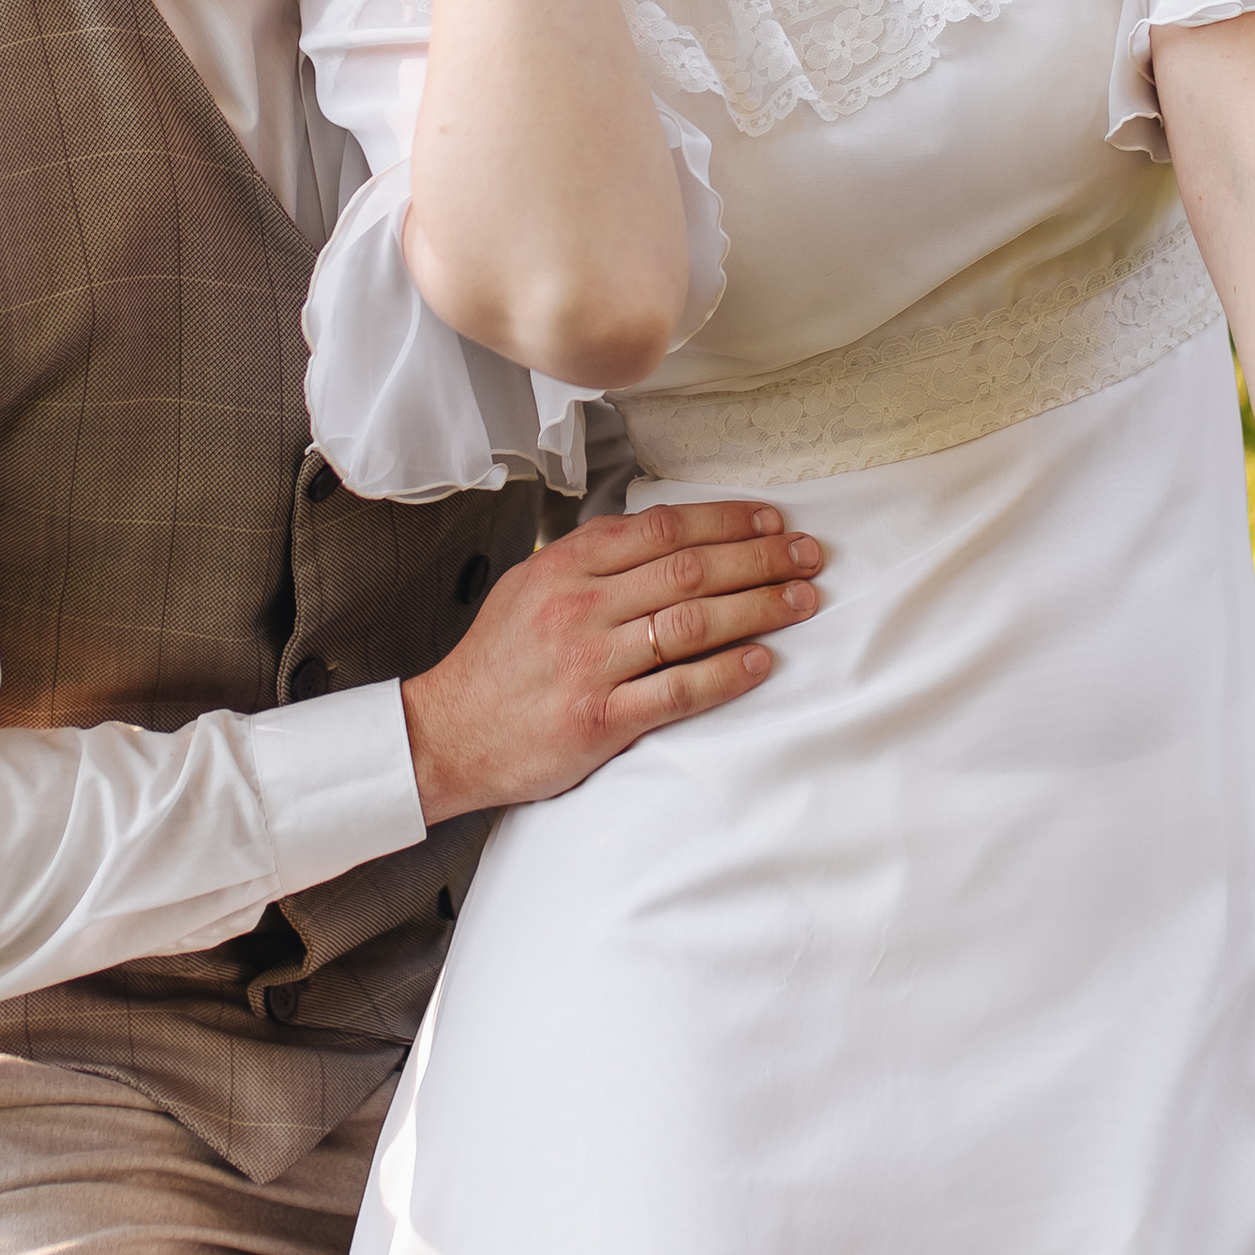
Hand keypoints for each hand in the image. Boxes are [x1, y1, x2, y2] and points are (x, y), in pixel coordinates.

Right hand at [401, 499, 824, 821]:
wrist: (446, 734)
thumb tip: (663, 535)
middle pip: (688, 569)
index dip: (726, 520)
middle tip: (808, 554)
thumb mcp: (532, 586)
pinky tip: (762, 661)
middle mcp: (579, 608)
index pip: (663, 528)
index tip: (771, 520)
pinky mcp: (598, 720)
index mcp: (566, 567)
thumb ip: (592, 560)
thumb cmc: (497, 661)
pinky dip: (725, 673)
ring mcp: (590, 664)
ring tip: (802, 600)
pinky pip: (677, 691)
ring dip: (757, 608)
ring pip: (692, 623)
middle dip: (759, 558)